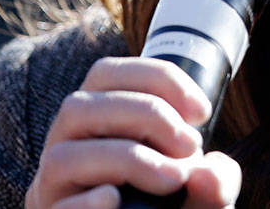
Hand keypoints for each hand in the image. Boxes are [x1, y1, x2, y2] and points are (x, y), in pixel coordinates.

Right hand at [25, 57, 241, 208]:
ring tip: (174, 179)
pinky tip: (119, 201)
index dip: (157, 78)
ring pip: (63, 156)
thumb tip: (208, 174)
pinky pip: (59, 208)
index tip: (202, 112)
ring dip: (127, 159)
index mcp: (94, 123)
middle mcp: (65, 148)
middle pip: (79, 106)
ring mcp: (53, 188)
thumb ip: (216, 181)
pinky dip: (90, 203)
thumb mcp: (201, 191)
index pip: (105, 74)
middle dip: (146, 115)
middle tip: (191, 146)